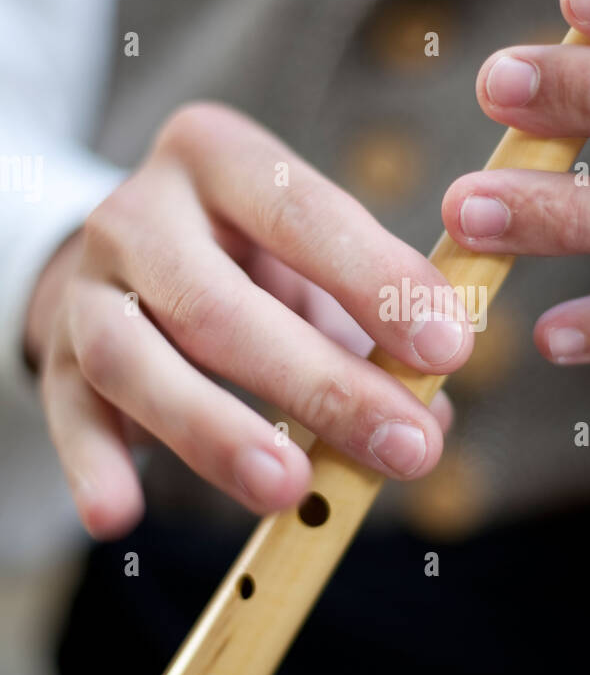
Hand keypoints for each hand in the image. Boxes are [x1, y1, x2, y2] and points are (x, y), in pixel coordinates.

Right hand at [26, 104, 469, 537]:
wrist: (128, 256)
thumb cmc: (251, 263)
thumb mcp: (312, 266)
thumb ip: (371, 327)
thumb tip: (435, 418)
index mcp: (219, 158)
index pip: (301, 212)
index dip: (375, 279)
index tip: (449, 350)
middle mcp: (139, 212)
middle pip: (218, 303)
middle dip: (320, 383)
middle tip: (404, 448)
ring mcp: (87, 285)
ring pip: (133, 359)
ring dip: (214, 432)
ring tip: (290, 490)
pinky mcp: (55, 355)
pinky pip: (69, 415)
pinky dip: (94, 467)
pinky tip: (121, 516)